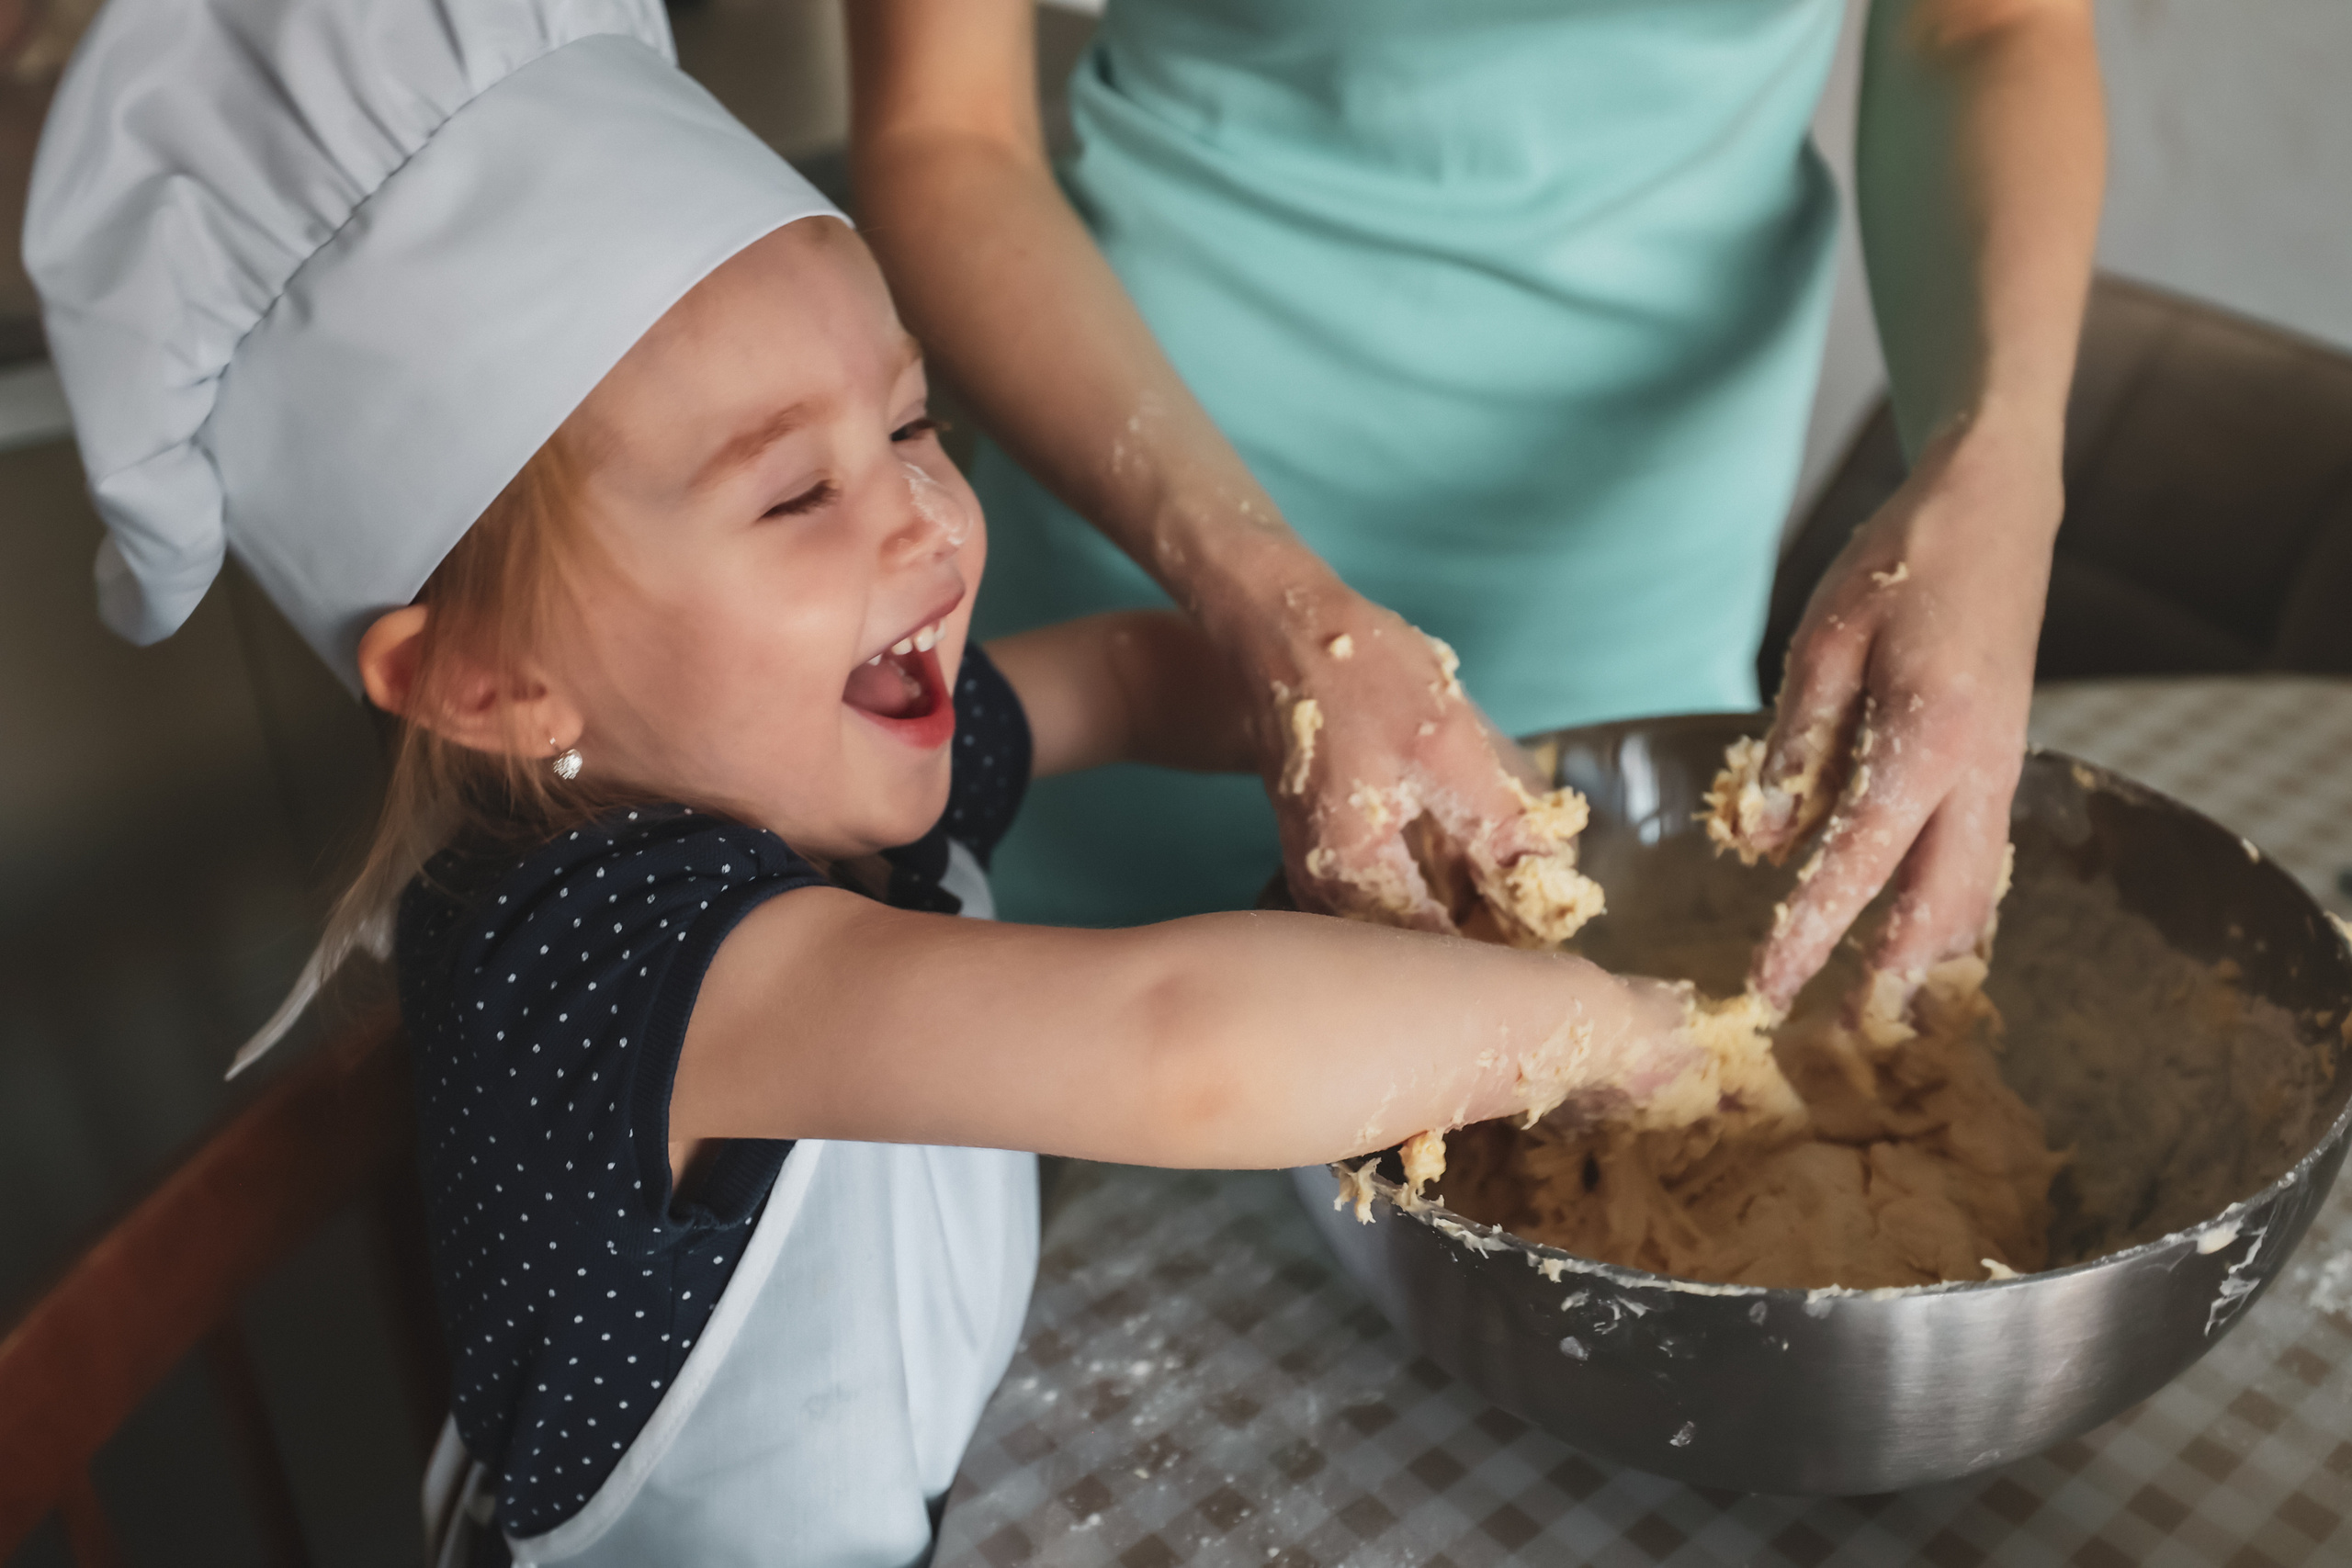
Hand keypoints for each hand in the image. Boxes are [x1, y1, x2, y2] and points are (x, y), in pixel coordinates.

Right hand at [1220, 569, 1592, 944]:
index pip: (1443, 957)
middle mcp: (1325, 895)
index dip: (1507, 944)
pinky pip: (1392, 888)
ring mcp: (1320, 874)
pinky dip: (1436, 877)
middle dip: (1487, 926)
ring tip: (1514, 871)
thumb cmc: (1361, 676)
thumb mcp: (1450, 748)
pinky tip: (1468, 848)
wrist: (1281, 627)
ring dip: (1464, 901)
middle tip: (1544, 894)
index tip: (1553, 919)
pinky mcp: (1327, 850)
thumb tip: (1554, 893)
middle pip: (1422, 948)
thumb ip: (1501, 829)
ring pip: (1408, 918)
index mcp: (1355, 878)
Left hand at [1738, 418, 2058, 1011]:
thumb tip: (1760, 843)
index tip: (1770, 989)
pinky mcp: (2004, 760)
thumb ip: (1795, 745)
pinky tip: (1920, 927)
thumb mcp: (1823, 642)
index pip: (1859, 864)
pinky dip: (1951, 903)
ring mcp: (2004, 769)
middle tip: (1840, 1028)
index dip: (1812, 935)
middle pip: (1939, 903)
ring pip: (1973, 888)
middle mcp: (1980, 769)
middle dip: (1891, 972)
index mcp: (1927, 738)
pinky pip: (1982, 854)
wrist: (1997, 507)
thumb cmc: (1902, 561)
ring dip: (1928, 947)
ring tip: (1881, 999)